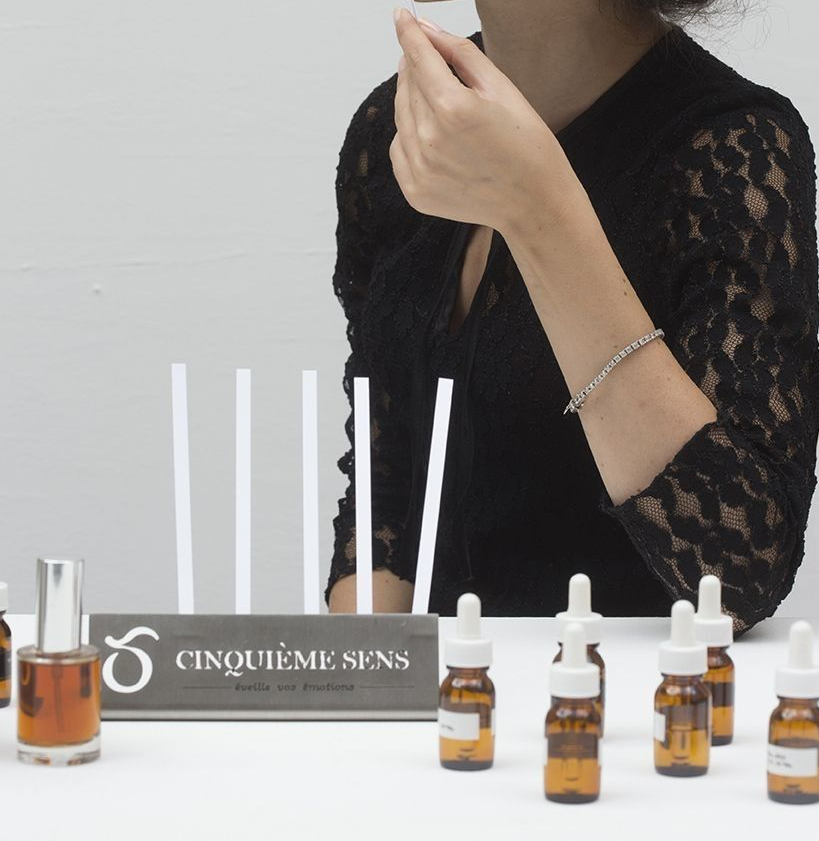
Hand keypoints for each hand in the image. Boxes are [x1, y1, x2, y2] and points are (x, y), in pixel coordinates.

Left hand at [390, 8, 579, 235]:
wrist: (534, 204)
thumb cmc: (527, 146)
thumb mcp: (501, 88)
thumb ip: (459, 54)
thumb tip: (425, 29)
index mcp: (453, 108)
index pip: (418, 57)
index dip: (408, 32)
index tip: (400, 16)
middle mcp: (429, 140)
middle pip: (407, 86)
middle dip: (415, 68)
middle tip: (429, 62)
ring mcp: (420, 170)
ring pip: (401, 117)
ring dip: (413, 102)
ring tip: (441, 104)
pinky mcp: (415, 191)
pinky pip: (399, 150)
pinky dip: (411, 137)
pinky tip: (436, 137)